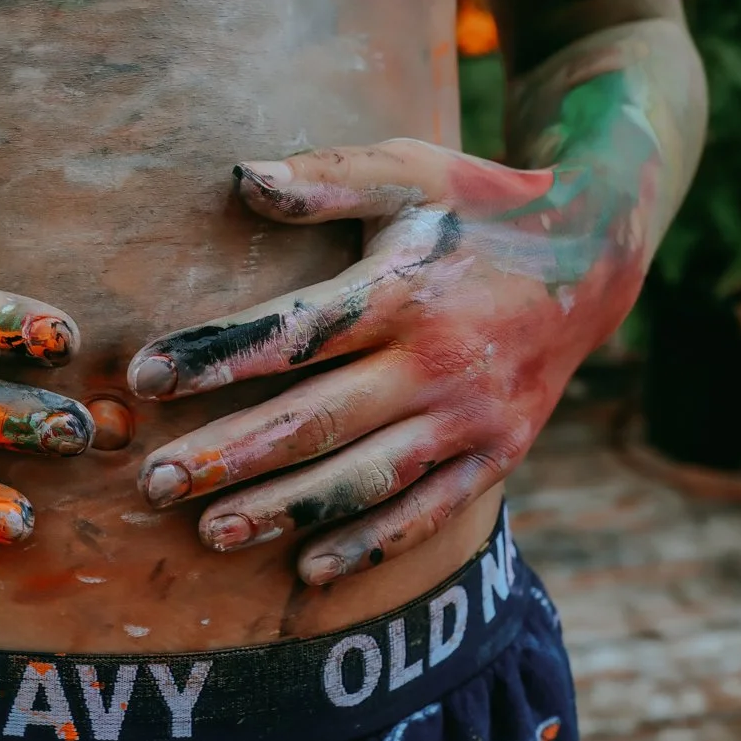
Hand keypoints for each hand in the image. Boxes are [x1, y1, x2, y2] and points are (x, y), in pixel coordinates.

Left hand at [126, 134, 648, 585]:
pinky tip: (310, 569)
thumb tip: (242, 178)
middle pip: (317, 420)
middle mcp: (438, 361)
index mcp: (405, 290)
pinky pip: (428, 511)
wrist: (596, 255)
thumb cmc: (479, 206)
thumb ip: (328, 177)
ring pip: (364, 478)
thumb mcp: (411, 170)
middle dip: (230, 456)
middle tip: (155, 482)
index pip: (292, 332)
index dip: (215, 357)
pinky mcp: (497, 454)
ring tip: (211, 531)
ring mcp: (472, 416)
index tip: (144, 378)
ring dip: (285, 510)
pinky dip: (370, 543)